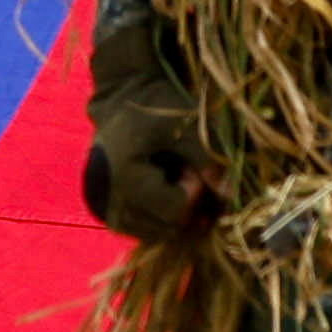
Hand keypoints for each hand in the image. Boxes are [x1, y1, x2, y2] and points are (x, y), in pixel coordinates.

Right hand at [76, 0, 217, 244]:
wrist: (121, 97)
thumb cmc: (157, 106)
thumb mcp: (188, 126)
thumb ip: (209, 161)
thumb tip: (229, 196)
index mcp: (124, 175)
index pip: (174, 212)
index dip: (194, 193)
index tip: (192, 167)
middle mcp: (107, 198)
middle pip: (165, 228)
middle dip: (186, 206)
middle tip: (184, 173)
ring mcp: (103, 206)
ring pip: (154, 234)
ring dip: (172, 215)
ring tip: (171, 180)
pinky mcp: (104, 209)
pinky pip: (140, 229)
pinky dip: (157, 217)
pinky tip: (160, 190)